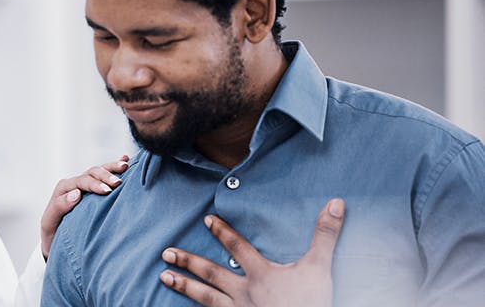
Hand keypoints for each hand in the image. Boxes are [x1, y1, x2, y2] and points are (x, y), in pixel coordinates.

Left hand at [40, 155, 129, 259]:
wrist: (56, 240)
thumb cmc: (53, 232)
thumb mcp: (49, 222)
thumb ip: (59, 207)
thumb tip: (77, 194)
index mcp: (64, 189)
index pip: (81, 182)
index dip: (94, 184)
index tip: (106, 191)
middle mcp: (75, 184)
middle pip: (92, 173)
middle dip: (106, 176)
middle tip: (118, 183)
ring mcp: (86, 186)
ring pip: (100, 171)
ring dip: (112, 168)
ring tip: (125, 166)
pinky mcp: (95, 190)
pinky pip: (105, 175)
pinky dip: (114, 166)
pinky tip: (125, 160)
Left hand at [160, 198, 345, 306]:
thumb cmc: (312, 304)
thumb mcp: (320, 269)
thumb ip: (325, 236)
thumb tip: (336, 203)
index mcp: (261, 275)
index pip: (237, 247)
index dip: (222, 232)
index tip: (206, 219)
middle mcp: (244, 293)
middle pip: (211, 274)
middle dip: (188, 261)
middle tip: (166, 252)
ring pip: (205, 297)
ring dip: (184, 286)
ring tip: (163, 277)